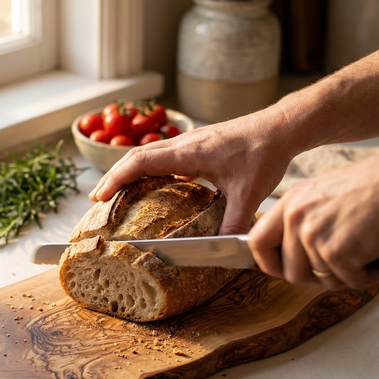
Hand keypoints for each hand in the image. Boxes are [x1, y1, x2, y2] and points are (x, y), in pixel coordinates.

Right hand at [89, 108, 293, 234]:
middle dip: (114, 176)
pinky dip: (150, 168)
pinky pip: (164, 155)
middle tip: (98, 197)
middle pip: (136, 156)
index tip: (100, 196)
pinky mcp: (199, 144)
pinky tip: (155, 183)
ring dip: (129, 170)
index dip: (116, 178)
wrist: (280, 127)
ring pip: (149, 153)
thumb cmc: (264, 153)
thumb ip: (234, 223)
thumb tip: (222, 250)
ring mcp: (191, 142)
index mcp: (189, 153)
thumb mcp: (249, 194)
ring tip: (118, 190)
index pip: (140, 162)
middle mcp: (184, 144)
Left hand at [248, 149, 378, 288]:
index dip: (268, 263)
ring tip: (364, 257)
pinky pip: (347, 281)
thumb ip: (302, 219)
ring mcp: (313, 236)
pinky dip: (367, 276)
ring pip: (321, 280)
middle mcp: (295, 219)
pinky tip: (378, 259)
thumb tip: (292, 251)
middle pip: (290, 272)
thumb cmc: (371, 187)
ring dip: (346, 276)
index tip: (281, 270)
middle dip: (316, 279)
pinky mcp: (336, 251)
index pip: (257, 242)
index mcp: (289, 204)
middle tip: (339, 270)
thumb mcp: (321, 195)